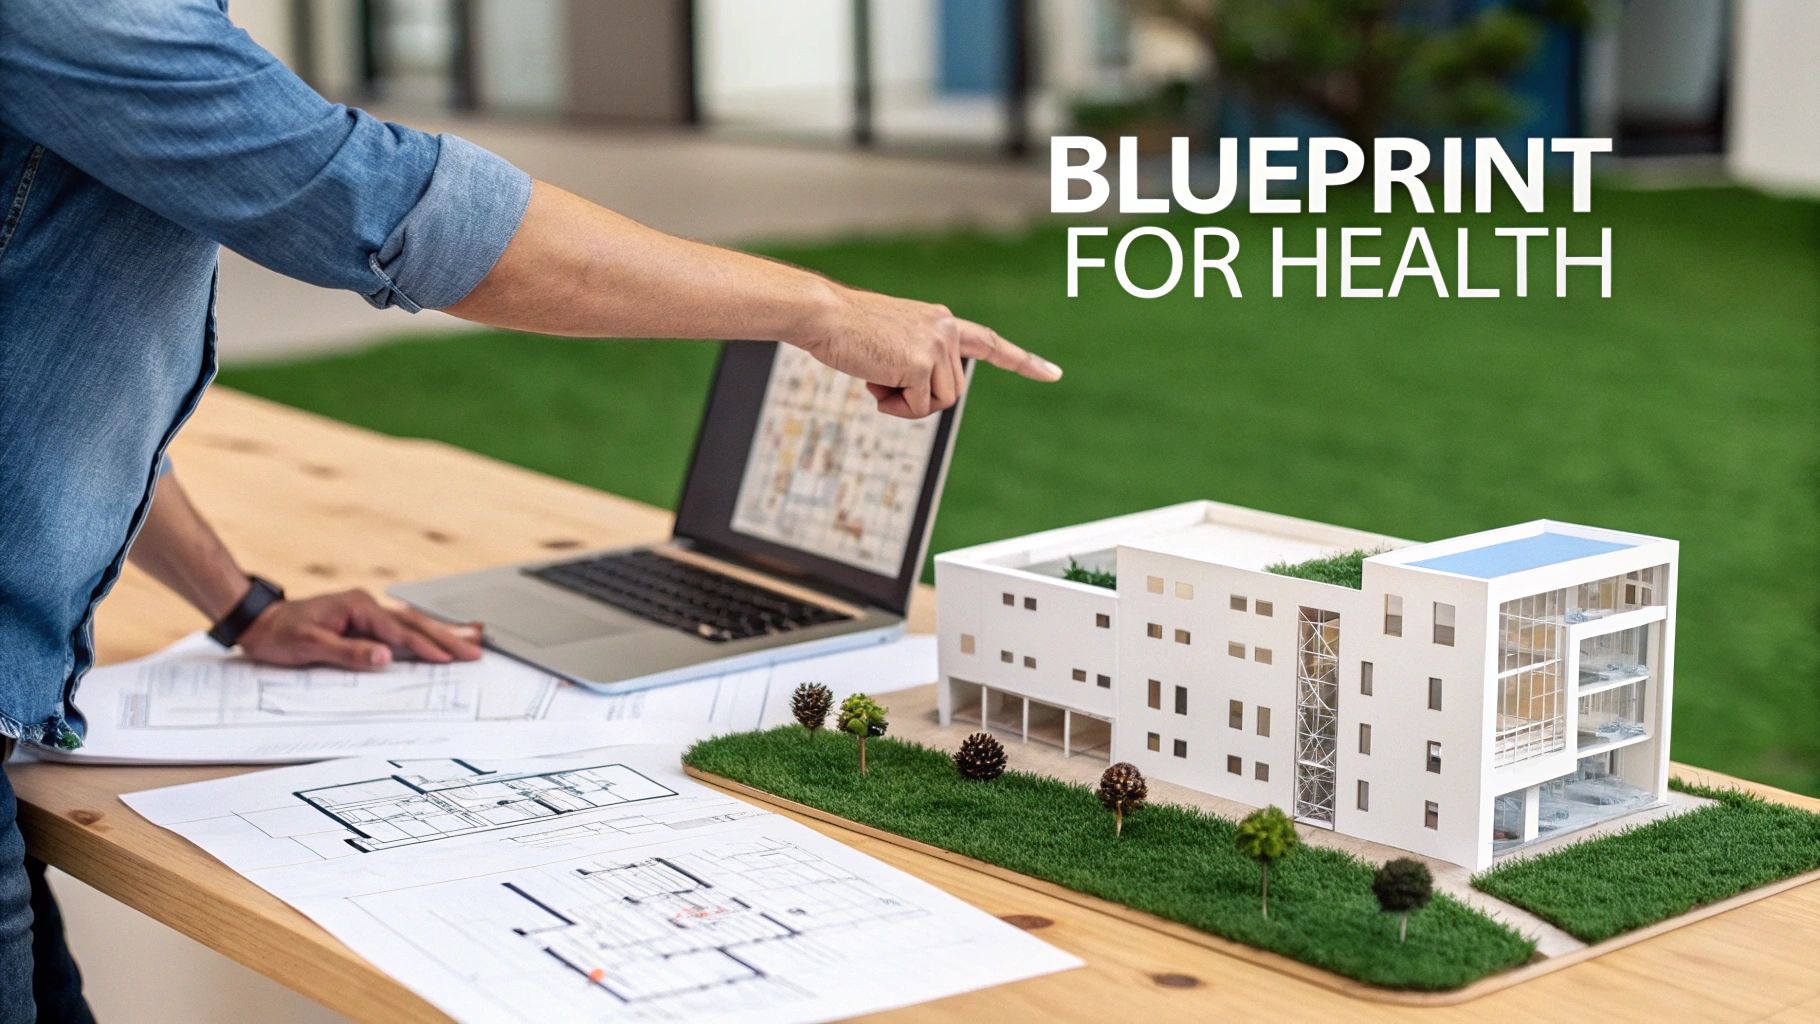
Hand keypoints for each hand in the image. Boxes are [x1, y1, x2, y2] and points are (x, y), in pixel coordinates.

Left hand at [237, 589, 483, 669]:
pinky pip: (400, 627)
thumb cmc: (280, 635)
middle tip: (476, 649)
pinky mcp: (364, 620)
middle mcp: (367, 606)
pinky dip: (423, 632)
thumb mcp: (309, 646)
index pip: (399, 632)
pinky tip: (438, 634)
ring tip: (473, 635)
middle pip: (414, 623)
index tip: (450, 658)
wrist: (259, 622)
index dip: (426, 646)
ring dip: (442, 631)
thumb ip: (349, 652)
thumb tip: (384, 657)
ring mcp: (367, 611)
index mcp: (358, 608)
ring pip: (412, 623)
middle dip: (447, 637)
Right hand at [792, 285, 1061, 418]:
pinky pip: (919, 407)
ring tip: (877, 377)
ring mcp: (936, 346)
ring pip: (939, 402)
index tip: (1053, 374)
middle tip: (884, 381)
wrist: (824, 315)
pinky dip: (895, 407)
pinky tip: (874, 383)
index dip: (1022, 361)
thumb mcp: (890, 341)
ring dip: (906, 402)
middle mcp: (945, 329)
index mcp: (940, 321)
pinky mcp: (922, 364)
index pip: (989, 343)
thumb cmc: (846, 330)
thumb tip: (921, 396)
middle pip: (953, 391)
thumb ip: (915, 359)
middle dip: (920, 398)